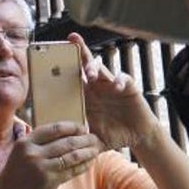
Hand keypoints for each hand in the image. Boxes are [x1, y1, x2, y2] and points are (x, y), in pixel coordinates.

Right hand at [0, 122, 100, 188]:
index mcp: (25, 142)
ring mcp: (41, 168)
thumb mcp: (20, 154)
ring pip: (73, 156)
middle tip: (94, 139)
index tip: (83, 128)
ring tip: (96, 149)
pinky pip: (72, 171)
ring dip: (88, 152)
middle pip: (67, 142)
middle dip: (85, 139)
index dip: (73, 127)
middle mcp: (33, 153)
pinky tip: (90, 162)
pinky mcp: (49, 182)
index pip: (55, 128)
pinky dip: (83, 166)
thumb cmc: (15, 176)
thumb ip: (39, 144)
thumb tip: (69, 134)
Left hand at [68, 33, 157, 149]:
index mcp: (87, 97)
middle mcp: (98, 87)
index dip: (64, 66)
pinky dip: (120, 81)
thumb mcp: (94, 139)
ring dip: (95, 68)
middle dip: (80, 52)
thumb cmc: (114, 135)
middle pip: (87, 65)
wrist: (137, 136)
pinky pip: (123, 79)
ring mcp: (112, 86)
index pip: (74, 78)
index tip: (50, 55)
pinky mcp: (128, 87)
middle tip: (73, 42)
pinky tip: (118, 87)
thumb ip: (80, 141)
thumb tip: (61, 147)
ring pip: (102, 69)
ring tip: (90, 74)